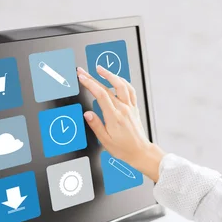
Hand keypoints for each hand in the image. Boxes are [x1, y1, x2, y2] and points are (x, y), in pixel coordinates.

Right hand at [78, 65, 164, 181]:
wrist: (140, 151)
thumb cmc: (123, 148)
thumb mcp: (105, 140)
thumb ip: (96, 125)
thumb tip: (87, 114)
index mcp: (114, 117)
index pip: (100, 94)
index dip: (90, 83)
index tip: (81, 77)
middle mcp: (123, 109)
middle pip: (107, 88)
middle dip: (93, 77)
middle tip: (83, 71)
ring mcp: (130, 107)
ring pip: (121, 85)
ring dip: (110, 75)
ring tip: (100, 69)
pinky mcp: (134, 108)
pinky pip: (130, 90)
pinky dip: (123, 82)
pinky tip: (117, 79)